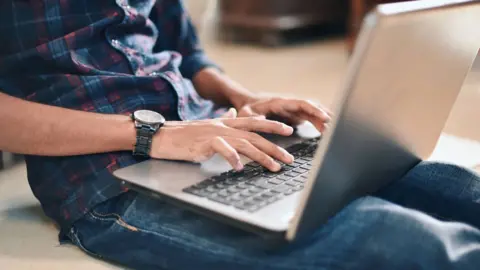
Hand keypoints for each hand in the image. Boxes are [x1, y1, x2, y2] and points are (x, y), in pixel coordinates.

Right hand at [151, 116, 294, 171]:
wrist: (162, 135)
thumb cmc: (184, 134)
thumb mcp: (207, 124)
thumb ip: (223, 119)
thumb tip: (233, 113)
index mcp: (226, 122)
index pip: (254, 121)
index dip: (272, 124)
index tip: (288, 130)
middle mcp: (223, 126)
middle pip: (255, 135)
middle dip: (274, 146)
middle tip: (289, 158)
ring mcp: (215, 133)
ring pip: (245, 143)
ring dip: (262, 156)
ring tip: (275, 167)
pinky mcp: (204, 143)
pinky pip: (223, 149)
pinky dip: (233, 159)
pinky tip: (240, 168)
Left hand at [237, 97, 330, 131]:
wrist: (248, 104)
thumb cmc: (247, 109)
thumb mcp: (247, 114)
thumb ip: (256, 118)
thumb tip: (264, 123)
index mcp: (281, 102)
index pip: (302, 103)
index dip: (315, 110)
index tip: (325, 117)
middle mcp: (290, 103)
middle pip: (312, 107)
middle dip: (325, 116)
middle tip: (335, 128)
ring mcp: (294, 108)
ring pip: (314, 112)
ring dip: (324, 120)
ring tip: (335, 131)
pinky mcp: (296, 115)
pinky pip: (311, 118)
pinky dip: (320, 123)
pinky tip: (328, 131)